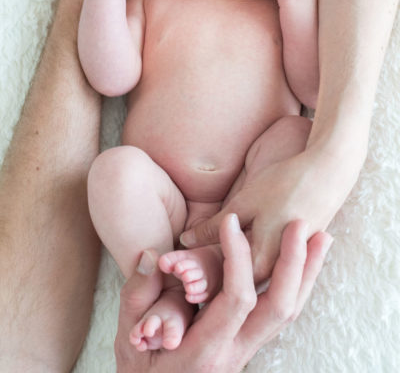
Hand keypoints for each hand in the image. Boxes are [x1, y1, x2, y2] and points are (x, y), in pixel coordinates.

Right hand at [115, 215, 332, 372]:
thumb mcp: (127, 341)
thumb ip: (137, 296)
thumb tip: (152, 256)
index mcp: (206, 351)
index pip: (236, 300)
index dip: (237, 257)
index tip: (230, 221)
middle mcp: (234, 353)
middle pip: (279, 308)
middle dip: (293, 264)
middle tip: (301, 225)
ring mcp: (245, 350)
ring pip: (288, 313)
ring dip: (307, 274)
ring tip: (321, 239)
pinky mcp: (248, 343)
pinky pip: (280, 314)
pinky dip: (296, 285)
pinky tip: (302, 262)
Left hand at [180, 147, 356, 282]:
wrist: (329, 171)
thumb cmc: (286, 184)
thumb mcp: (245, 203)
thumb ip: (214, 227)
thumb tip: (184, 241)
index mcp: (263, 264)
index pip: (224, 283)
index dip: (198, 281)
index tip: (174, 275)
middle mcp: (277, 273)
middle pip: (236, 284)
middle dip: (206, 281)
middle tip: (178, 274)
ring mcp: (288, 266)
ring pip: (250, 277)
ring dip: (225, 274)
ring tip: (193, 271)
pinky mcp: (296, 255)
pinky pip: (266, 268)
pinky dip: (245, 264)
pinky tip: (229, 259)